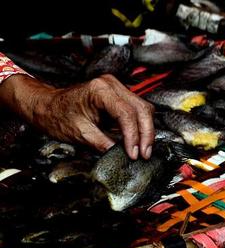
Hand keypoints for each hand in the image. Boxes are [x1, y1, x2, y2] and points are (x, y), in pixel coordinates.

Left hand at [0, 73, 153, 158]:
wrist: (49, 108)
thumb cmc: (59, 117)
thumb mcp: (81, 134)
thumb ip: (103, 145)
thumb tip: (122, 156)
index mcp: (100, 90)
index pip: (126, 113)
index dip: (133, 136)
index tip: (134, 154)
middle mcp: (111, 85)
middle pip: (141, 109)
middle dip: (146, 134)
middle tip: (144, 155)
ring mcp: (116, 88)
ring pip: (143, 109)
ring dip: (146, 131)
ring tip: (143, 151)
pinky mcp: (118, 97)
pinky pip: (138, 110)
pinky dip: (141, 126)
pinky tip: (139, 141)